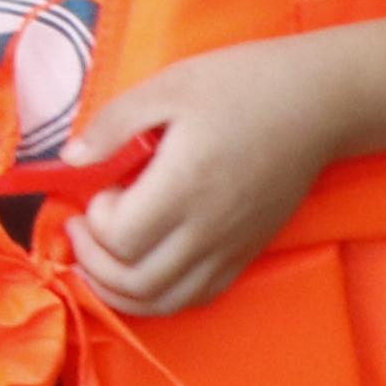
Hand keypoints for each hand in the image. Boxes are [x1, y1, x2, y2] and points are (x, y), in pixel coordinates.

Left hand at [66, 38, 347, 318]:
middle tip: (82, 229)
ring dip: (119, 291)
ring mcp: (230, 247)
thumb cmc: (240, 84)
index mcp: (185, 184)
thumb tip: (69, 161)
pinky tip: (145, 268)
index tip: (98, 190)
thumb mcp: (168, 87)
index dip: (94, 222)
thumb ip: (113, 125)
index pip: (121, 238)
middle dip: (93, 263)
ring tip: (101, 259)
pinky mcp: (247, 254)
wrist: (317, 104)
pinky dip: (160, 296)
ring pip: (164, 302)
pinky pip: (198, 297)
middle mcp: (208, 228)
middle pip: (135, 282)